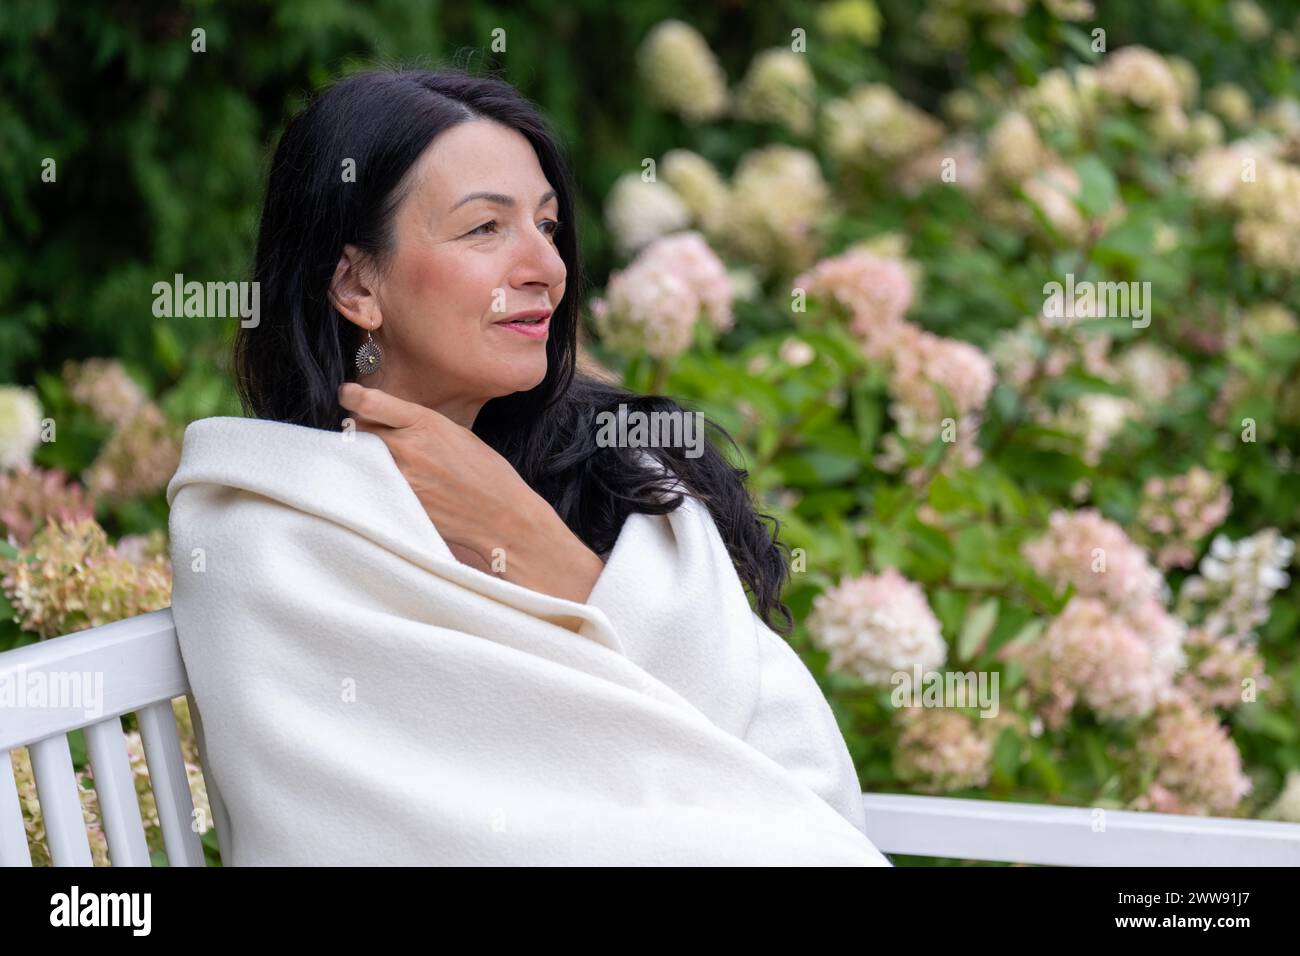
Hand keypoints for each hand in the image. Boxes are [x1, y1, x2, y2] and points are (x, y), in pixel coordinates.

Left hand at [337, 382, 542, 562]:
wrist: (502, 515)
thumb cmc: (486, 473)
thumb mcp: (456, 434)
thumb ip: (419, 426)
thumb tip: (388, 423)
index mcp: (424, 422)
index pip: (369, 402)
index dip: (352, 396)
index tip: (347, 396)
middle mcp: (407, 447)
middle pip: (358, 431)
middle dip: (360, 431)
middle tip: (368, 437)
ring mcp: (400, 477)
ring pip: (360, 460)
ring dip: (363, 459)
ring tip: (381, 465)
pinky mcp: (397, 503)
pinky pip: (370, 487)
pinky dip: (373, 484)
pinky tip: (386, 487)